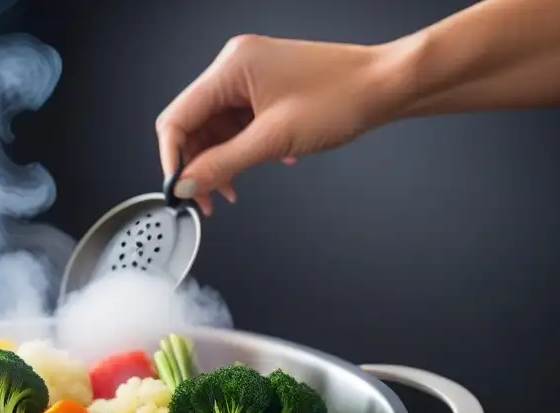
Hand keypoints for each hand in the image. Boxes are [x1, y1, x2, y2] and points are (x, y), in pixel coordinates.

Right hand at [155, 34, 402, 213]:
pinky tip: (259, 164)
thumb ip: (222, 164)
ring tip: (233, 189)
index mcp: (231, 67)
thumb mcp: (273, 140)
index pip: (178, 118)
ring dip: (221, 161)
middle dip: (198, 164)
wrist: (386, 86)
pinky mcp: (265, 88)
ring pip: (216, 127)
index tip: (179, 190)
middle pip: (194, 124)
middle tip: (207, 199)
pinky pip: (237, 123)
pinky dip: (241, 148)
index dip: (173, 159)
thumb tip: (186, 184)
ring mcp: (251, 76)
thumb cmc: (342, 98)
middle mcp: (235, 66)